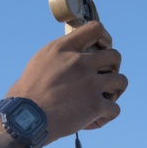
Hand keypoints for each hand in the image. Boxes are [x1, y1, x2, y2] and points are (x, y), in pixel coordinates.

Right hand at [5, 22, 127, 144]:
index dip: (105, 38)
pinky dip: (107, 115)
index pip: (95, 29)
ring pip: (121, 81)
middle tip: (104, 79)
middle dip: (113, 68)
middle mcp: (80, 62)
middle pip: (115, 56)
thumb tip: (66, 59)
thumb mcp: (39, 64)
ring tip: (105, 99)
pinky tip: (95, 119)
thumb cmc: (25, 95)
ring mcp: (90, 83)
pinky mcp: (95, 105)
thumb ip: (58, 58)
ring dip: (115, 91)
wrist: (25, 118)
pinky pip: (115, 109)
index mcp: (64, 48)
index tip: (103, 48)